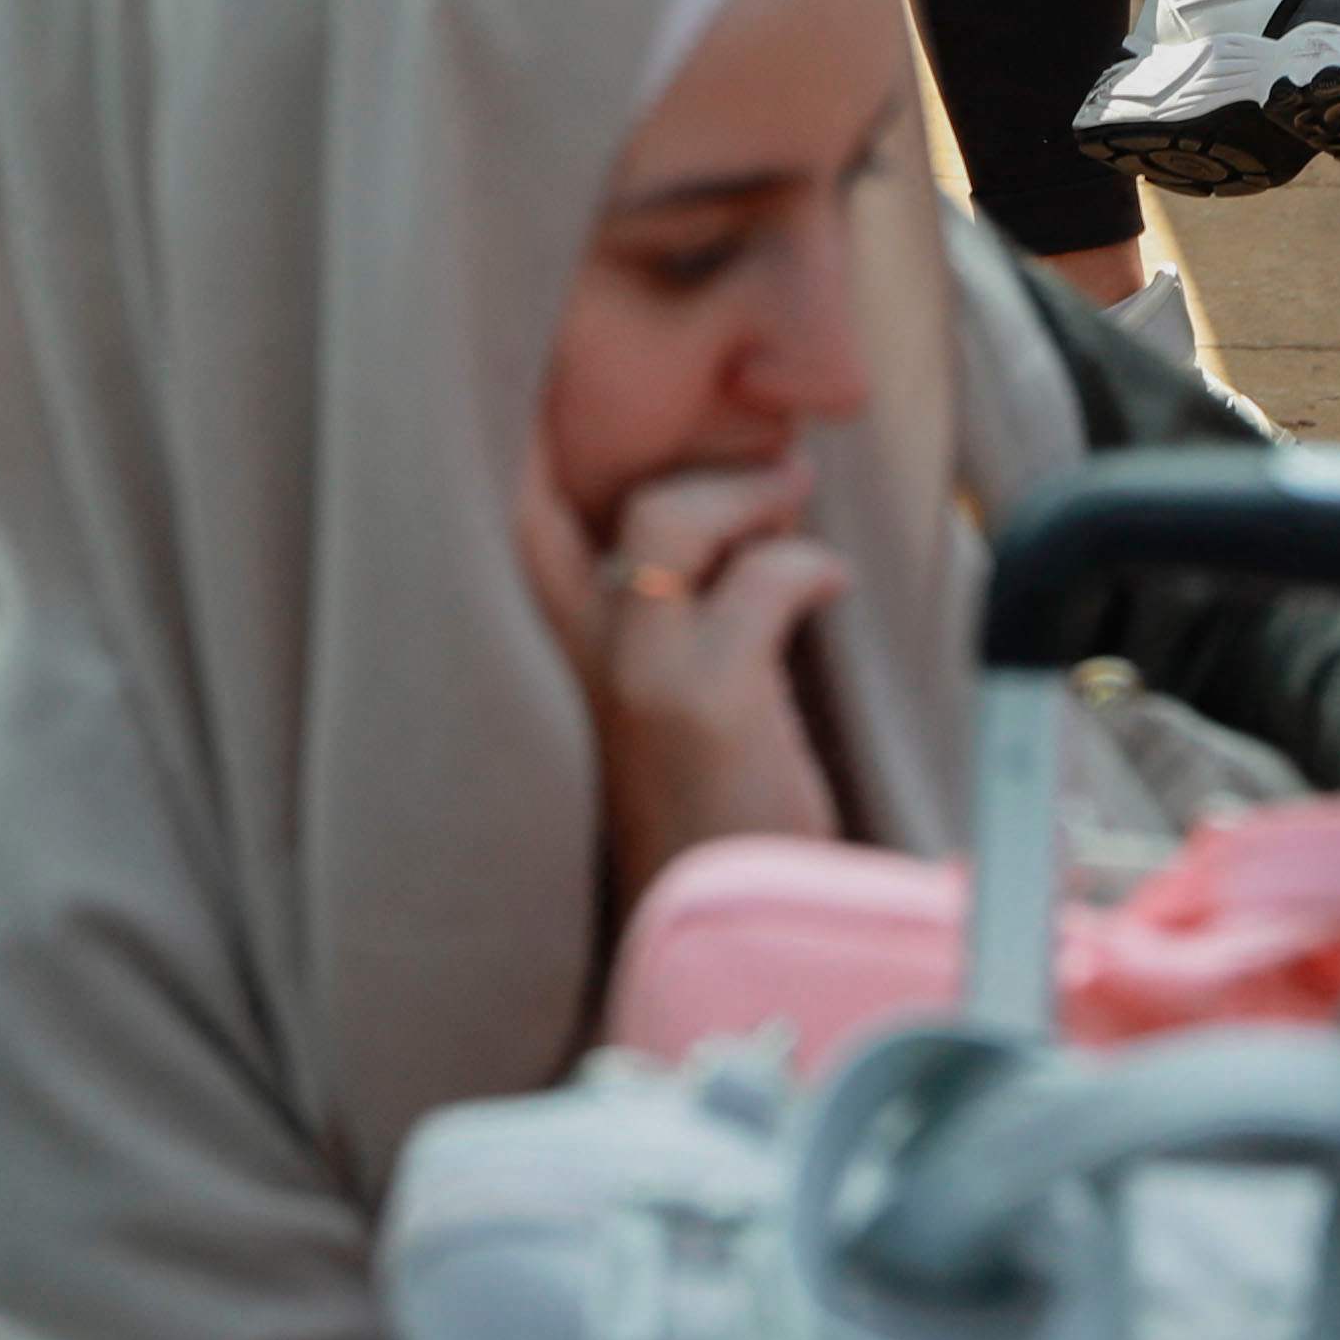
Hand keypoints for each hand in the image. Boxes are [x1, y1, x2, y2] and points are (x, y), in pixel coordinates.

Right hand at [513, 453, 849, 918]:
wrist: (731, 943)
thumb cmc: (709, 817)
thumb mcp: (662, 714)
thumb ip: (666, 625)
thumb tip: (735, 512)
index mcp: (554, 665)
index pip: (508, 529)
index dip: (517, 449)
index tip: (556, 395)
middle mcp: (574, 667)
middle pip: (546, 501)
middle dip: (634, 446)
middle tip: (749, 459)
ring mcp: (636, 683)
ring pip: (664, 522)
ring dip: (744, 496)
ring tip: (792, 500)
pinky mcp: (706, 704)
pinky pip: (762, 579)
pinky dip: (808, 564)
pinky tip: (831, 585)